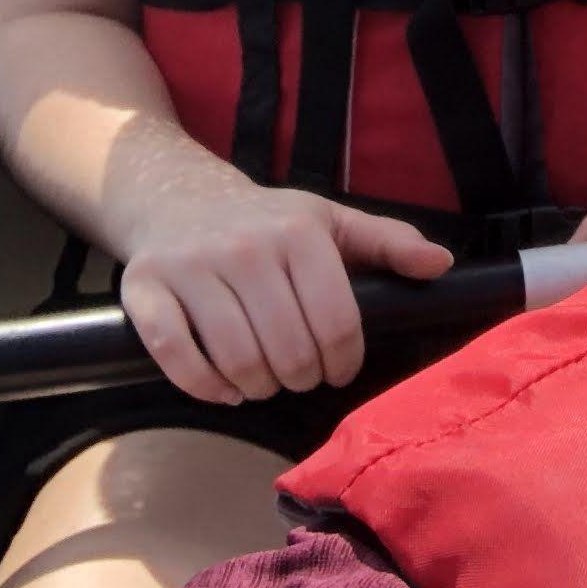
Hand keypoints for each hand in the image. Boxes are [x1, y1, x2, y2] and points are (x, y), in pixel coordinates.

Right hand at [115, 178, 451, 403]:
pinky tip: (225, 388)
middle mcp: (245, 249)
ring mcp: (191, 270)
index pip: (335, 322)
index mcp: (298, 233)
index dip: (343, 362)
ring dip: (258, 388)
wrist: (179, 199)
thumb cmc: (265, 221)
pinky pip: (177, 358)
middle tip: (300, 376)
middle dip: (301, 378)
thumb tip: (442, 265)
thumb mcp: (331, 221)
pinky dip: (205, 387)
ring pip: (236, 360)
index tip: (339, 370)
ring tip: (266, 381)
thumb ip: (388, 243)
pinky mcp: (145, 292)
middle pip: (287, 350)